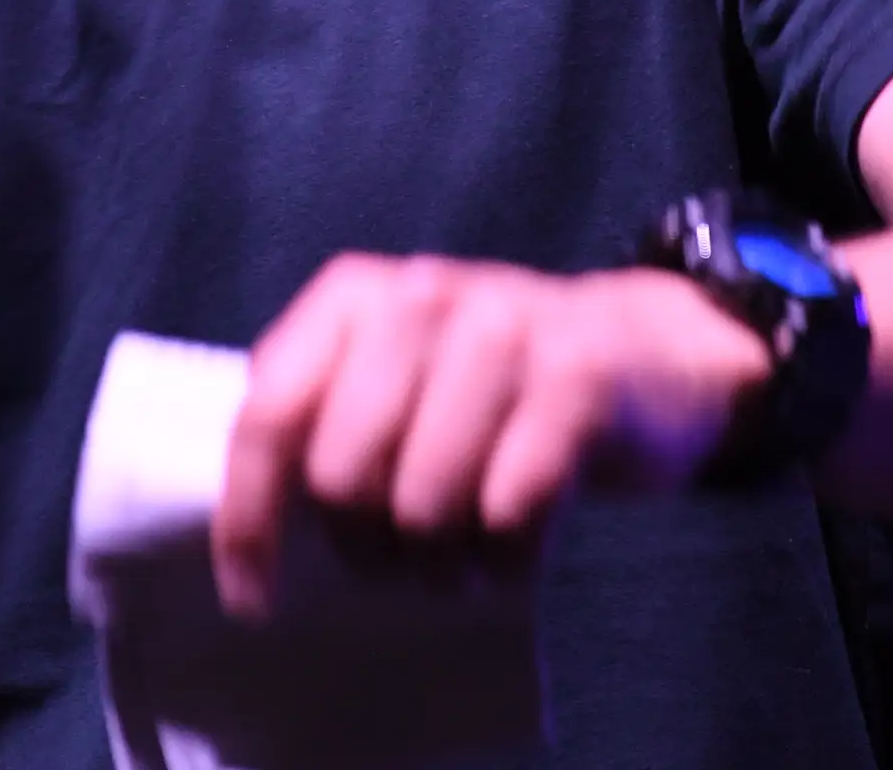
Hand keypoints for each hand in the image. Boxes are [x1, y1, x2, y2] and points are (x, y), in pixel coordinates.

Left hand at [210, 254, 774, 615]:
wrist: (644, 350)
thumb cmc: (491, 385)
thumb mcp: (397, 370)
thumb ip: (324, 414)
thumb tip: (249, 525)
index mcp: (355, 296)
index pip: (269, 415)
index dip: (249, 517)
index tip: (252, 596)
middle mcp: (423, 298)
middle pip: (342, 475)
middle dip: (362, 548)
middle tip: (394, 565)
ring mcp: (504, 330)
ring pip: (424, 505)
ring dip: (437, 567)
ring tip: (457, 565)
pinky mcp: (578, 379)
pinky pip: (510, 513)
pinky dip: (505, 562)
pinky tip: (512, 557)